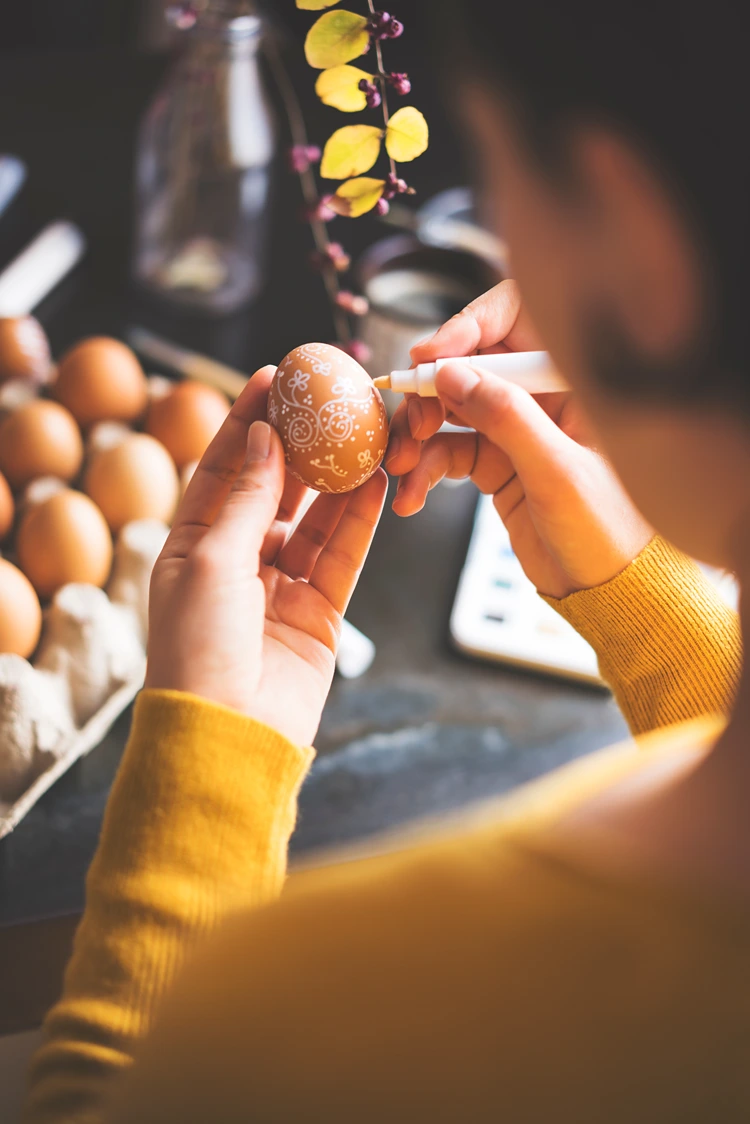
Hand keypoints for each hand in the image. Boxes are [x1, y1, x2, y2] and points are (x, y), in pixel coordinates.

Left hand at [146, 366, 386, 745]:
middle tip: (329, 400)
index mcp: (191, 546)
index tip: (272, 378)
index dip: (248, 422)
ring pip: (316, 519)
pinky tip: (375, 484)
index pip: (224, 469)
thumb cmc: (197, 651)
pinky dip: (360, 521)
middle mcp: (236, 562)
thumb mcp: (210, 560)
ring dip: (339, 479)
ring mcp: (280, 587)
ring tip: (364, 434)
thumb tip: (266, 437)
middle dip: (302, 444)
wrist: (229, 734)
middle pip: (275, 488)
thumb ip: (247, 498)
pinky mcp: (320, 613)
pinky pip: (343, 555)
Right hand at [386, 280, 651, 598]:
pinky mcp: (495, 464)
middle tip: (413, 421)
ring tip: (401, 466)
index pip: (516, 318)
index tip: (432, 356)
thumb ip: (506, 417)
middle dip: (431, 389)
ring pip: (450, 408)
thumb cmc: (608, 533)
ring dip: (417, 434)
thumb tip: (451, 373)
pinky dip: (423, 472)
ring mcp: (516, 430)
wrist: (606, 592)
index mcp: (572, 381)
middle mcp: (541, 397)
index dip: (469, 326)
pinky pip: (447, 453)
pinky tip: (412, 497)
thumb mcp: (558, 472)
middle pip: (470, 362)